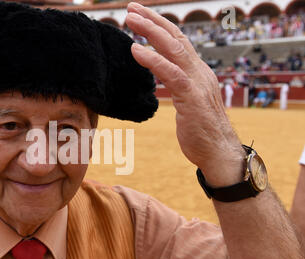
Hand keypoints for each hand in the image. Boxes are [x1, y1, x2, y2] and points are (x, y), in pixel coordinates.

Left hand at [125, 2, 245, 186]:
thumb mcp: (189, 102)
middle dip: (153, 20)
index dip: (160, 26)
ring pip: (173, 49)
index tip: (140, 16)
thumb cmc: (202, 131)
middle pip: (175, 38)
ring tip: (131, 19)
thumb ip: (179, 85)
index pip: (178, 42)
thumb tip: (165, 77)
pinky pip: (171, 74)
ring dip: (150, 31)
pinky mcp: (192, 98)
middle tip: (131, 8)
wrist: (220, 153)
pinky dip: (153, 60)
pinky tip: (135, 50)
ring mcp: (198, 83)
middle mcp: (199, 72)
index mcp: (198, 72)